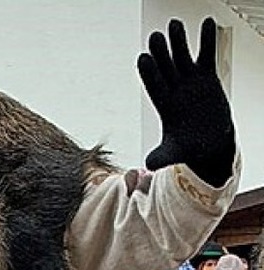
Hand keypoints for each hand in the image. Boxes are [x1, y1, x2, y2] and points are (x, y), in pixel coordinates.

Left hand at [138, 18, 234, 186]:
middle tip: (155, 37)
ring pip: (182, 57)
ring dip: (179, 41)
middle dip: (161, 53)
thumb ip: (162, 156)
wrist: (208, 141)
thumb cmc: (188, 146)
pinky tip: (207, 22)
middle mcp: (174, 89)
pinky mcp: (206, 75)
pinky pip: (206, 54)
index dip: (149, 74)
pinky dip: (207, 39)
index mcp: (164, 106)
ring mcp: (190, 80)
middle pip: (166, 67)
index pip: (155, 86)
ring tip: (175, 24)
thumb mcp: (176, 152)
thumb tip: (149, 164)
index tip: (143, 58)